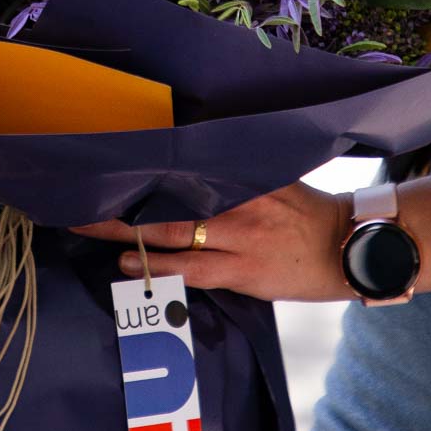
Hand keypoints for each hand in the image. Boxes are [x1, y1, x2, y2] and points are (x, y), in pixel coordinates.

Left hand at [71, 183, 354, 302]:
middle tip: (82, 195)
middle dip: (122, 198)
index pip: (183, 166)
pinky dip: (157, 265)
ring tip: (89, 225)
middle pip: (168, 197)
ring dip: (127, 230)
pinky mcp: (242, 270)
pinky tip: (128, 262)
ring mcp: (239, 238)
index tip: (108, 159)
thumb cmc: (306, 214)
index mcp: (242, 175)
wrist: (348, 248)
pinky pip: (192, 269)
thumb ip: (234, 173)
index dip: (142, 165)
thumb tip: (189, 163)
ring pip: (172, 232)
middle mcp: (237, 201)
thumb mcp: (274, 179)